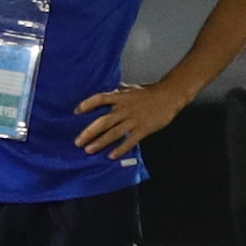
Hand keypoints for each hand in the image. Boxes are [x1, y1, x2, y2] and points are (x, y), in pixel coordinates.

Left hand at [73, 82, 188, 157]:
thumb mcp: (130, 90)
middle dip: (89, 132)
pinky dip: (120, 149)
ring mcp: (133, 119)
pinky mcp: (143, 129)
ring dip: (100, 142)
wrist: (169, 96)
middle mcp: (124, 109)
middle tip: (78, 142)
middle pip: (103, 121)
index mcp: (120, 97)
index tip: (76, 112)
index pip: (100, 98)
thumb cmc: (148, 93)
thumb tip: (103, 99)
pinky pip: (129, 141)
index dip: (87, 104)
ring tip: (89, 150)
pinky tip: (111, 156)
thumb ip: (117, 95)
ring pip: (114, 133)